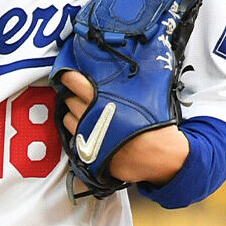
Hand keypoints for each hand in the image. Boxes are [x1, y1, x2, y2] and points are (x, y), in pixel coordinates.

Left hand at [60, 71, 189, 185]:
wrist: (159, 154)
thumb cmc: (152, 125)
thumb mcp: (142, 94)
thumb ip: (124, 83)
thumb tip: (119, 71)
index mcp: (101, 100)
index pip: (74, 82)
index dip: (69, 77)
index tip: (67, 75)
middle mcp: (90, 117)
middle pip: (68, 100)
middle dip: (71, 94)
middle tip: (78, 93)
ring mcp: (87, 135)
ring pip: (67, 119)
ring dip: (72, 114)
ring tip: (83, 112)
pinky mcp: (88, 152)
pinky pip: (73, 138)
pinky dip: (77, 132)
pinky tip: (87, 129)